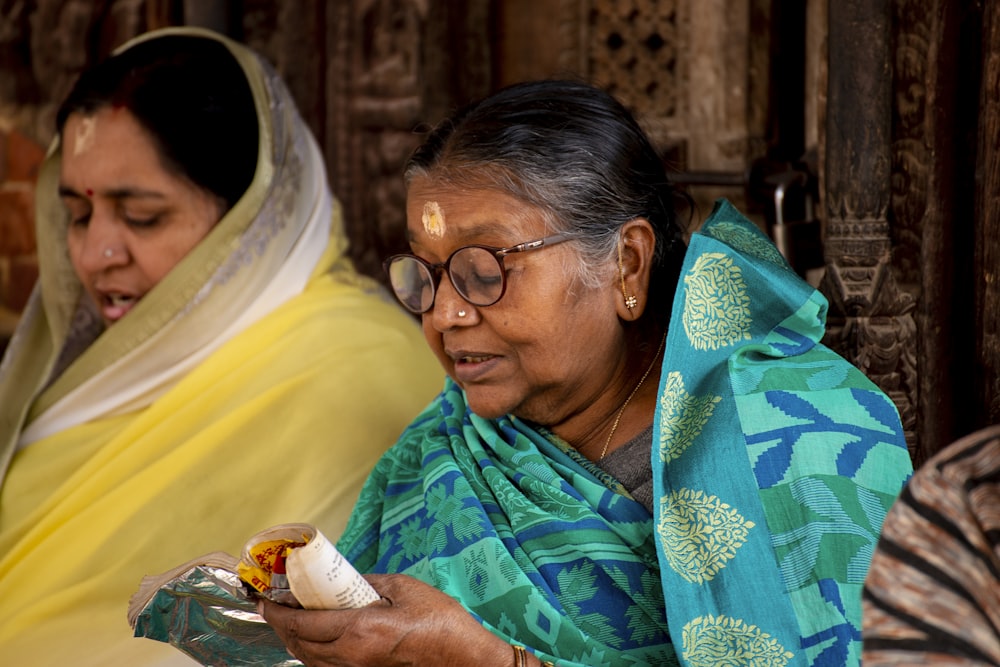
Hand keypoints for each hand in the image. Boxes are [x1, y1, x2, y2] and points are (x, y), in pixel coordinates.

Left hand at [259, 573, 513, 666]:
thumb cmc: (440, 622)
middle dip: (280, 625)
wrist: (463, 658)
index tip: (266, 598)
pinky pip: (325, 665)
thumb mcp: (404, 588)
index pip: (304, 622)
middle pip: (299, 644)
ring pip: (309, 659)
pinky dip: (311, 651)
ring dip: (293, 639)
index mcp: (360, 630)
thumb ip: (368, 583)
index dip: (279, 611)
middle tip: (272, 605)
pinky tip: (314, 637)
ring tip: (289, 619)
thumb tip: (344, 579)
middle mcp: (351, 655)